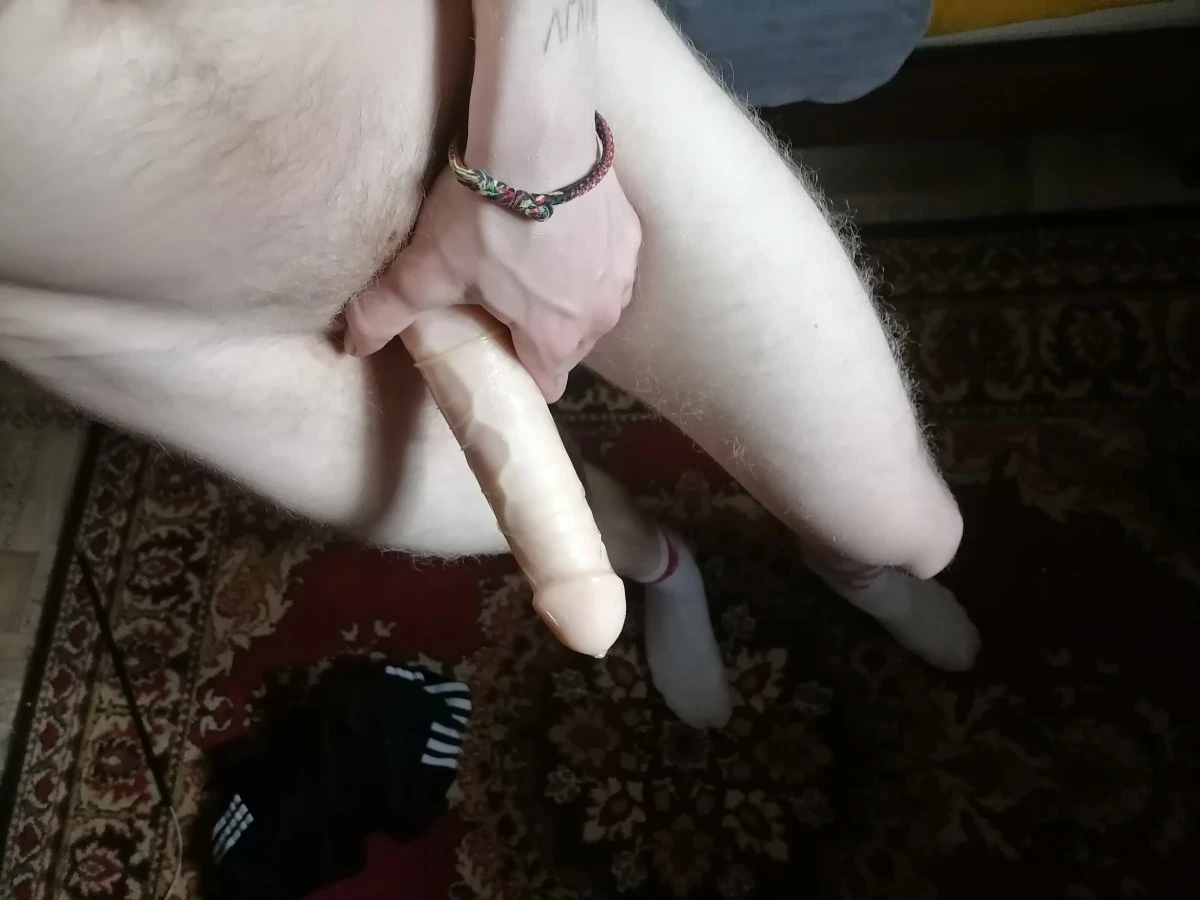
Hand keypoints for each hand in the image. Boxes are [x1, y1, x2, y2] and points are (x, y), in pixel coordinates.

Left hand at [343, 156, 641, 401]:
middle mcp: (600, 315)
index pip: (546, 384)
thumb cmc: (484, 213)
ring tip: (531, 259)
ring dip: (568, 294)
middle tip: (502, 298)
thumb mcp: (425, 268)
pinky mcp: (630, 233)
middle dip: (540, 332)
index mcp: (555, 337)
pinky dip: (586, 254)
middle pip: (570, 346)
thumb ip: (384, 313)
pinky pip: (609, 262)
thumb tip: (348, 345)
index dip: (519, 372)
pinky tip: (557, 227)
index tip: (495, 348)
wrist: (536, 136)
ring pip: (594, 304)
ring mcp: (621, 274)